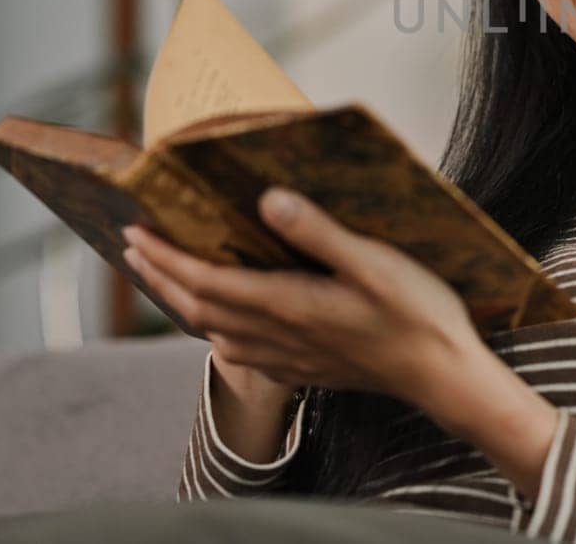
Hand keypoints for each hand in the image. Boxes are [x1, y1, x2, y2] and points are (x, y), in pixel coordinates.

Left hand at [120, 186, 483, 412]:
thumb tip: (267, 199)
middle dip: (160, 276)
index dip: (165, 257)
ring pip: (214, 332)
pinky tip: (222, 322)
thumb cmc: (417, 314)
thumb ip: (318, 231)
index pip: (205, 281)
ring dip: (182, 303)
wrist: (442, 375)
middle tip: (132, 248)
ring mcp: (289, 358)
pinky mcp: (303, 369)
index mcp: (289, 304)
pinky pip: (240, 351)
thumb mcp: (375, 262)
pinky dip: (214, 328)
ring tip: (166, 276)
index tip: (133, 231)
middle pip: (198, 308)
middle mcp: (278, 335)